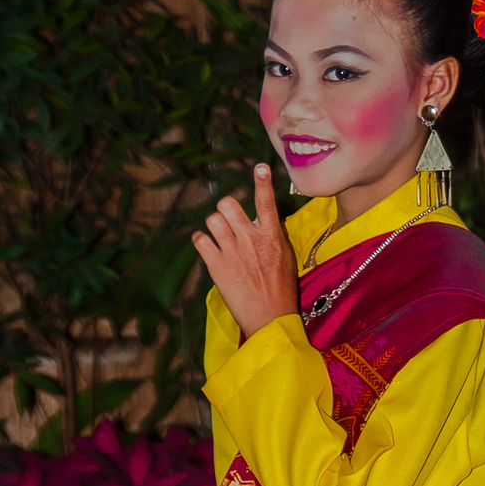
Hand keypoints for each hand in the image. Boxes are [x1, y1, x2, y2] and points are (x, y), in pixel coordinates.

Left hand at [192, 165, 298, 337]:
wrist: (271, 319)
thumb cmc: (281, 291)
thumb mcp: (284, 258)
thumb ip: (270, 237)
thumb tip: (259, 223)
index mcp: (272, 237)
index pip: (266, 202)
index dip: (262, 182)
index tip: (260, 167)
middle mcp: (251, 239)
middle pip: (227, 204)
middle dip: (225, 209)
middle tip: (229, 222)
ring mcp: (232, 252)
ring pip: (212, 220)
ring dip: (214, 226)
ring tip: (219, 238)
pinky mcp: (217, 266)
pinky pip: (200, 240)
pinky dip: (201, 241)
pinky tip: (208, 249)